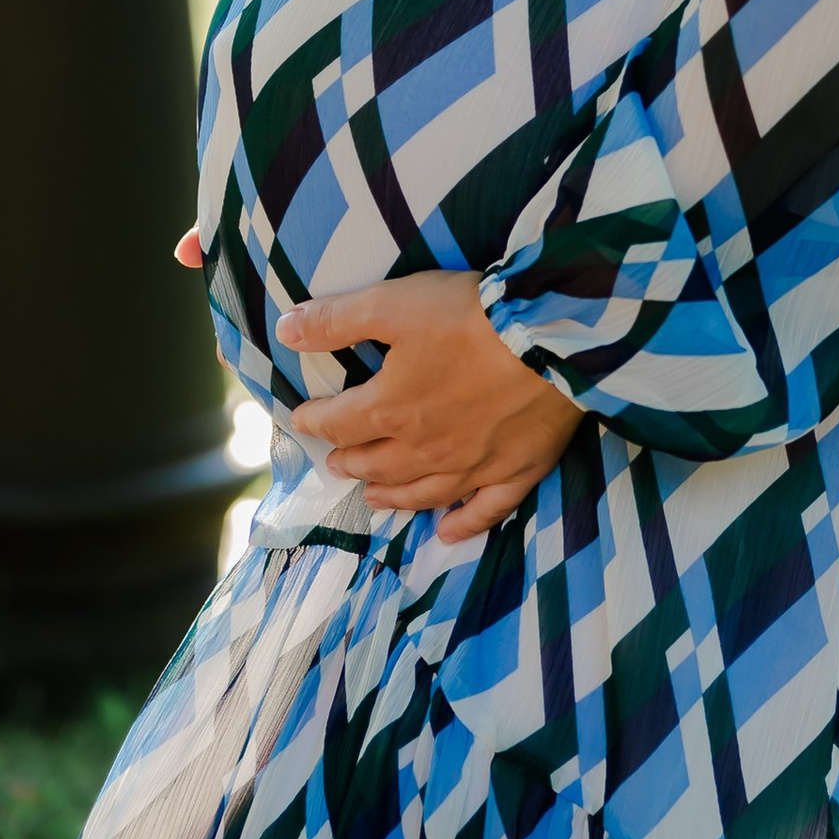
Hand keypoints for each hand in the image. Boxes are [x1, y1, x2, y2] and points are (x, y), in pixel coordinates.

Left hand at [278, 271, 580, 540]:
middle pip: (376, 463)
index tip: (303, 418)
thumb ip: (338, 320)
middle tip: (338, 462)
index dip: (316, 421)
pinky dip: (463, 526)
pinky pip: (484, 510)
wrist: (553, 336)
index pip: (338, 423)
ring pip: (421, 493)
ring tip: (375, 499)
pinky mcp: (516, 470)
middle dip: (351, 461)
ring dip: (393, 497)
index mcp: (390, 409)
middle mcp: (424, 448)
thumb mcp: (395, 304)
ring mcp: (472, 466)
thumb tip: (285, 331)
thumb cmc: (471, 316)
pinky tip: (448, 534)